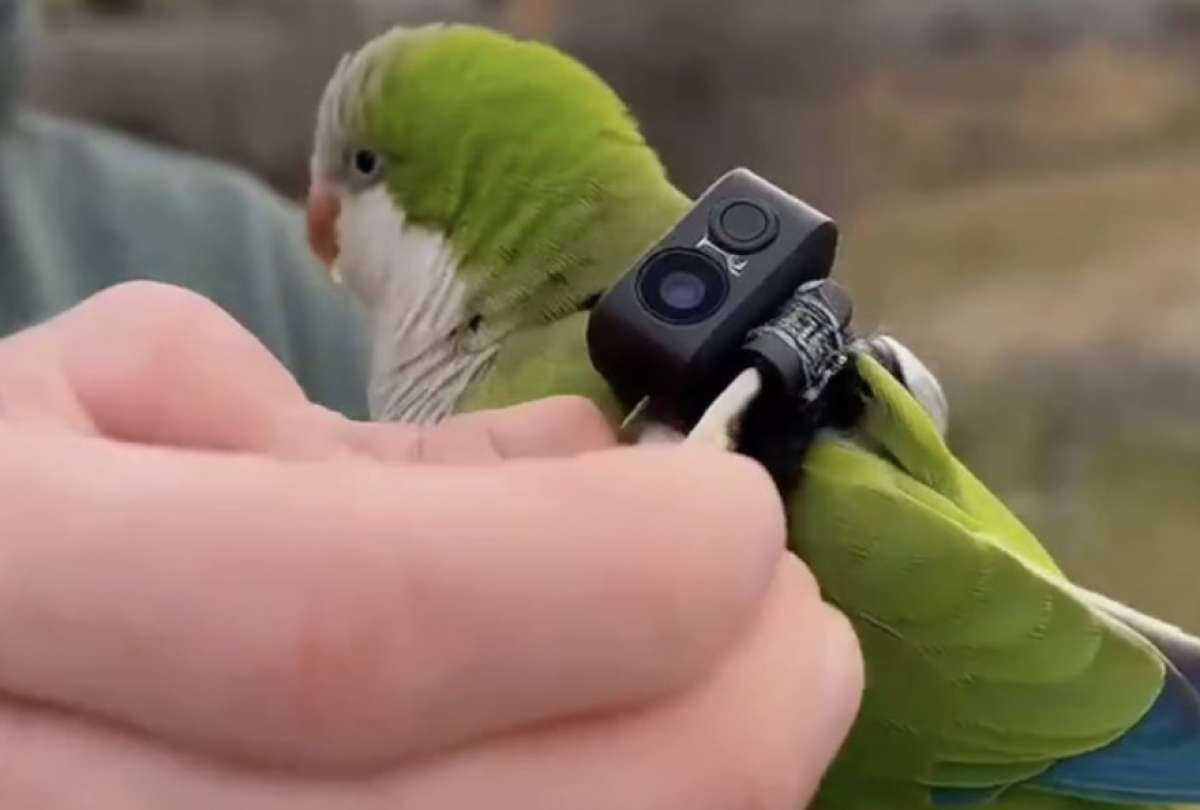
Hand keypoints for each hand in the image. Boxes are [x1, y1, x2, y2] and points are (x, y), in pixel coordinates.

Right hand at [0, 282, 861, 808]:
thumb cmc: (1, 512)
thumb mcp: (109, 401)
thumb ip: (348, 437)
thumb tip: (581, 463)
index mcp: (11, 594)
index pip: (368, 621)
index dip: (614, 568)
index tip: (735, 512)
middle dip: (733, 716)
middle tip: (788, 615)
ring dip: (708, 793)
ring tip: (728, 688)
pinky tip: (633, 760)